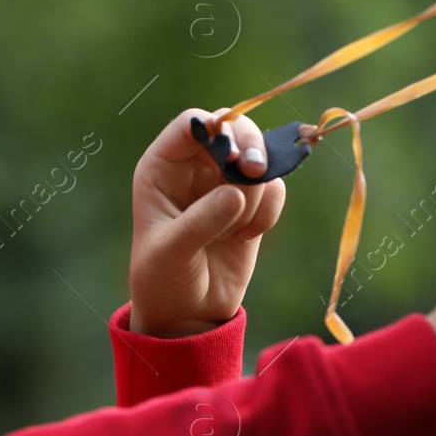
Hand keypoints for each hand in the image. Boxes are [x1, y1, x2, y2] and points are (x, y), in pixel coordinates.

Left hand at [129, 108, 285, 337]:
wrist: (186, 312)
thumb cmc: (163, 279)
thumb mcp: (171, 252)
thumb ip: (200, 221)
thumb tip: (236, 193)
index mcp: (162, 166)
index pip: (191, 123)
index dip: (216, 129)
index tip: (232, 155)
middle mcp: (193, 167)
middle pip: (234, 128)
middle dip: (250, 147)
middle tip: (254, 174)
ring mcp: (224, 183)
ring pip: (259, 158)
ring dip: (257, 192)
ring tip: (236, 231)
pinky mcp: (251, 203)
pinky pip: (274, 188)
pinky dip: (269, 211)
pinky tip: (246, 238)